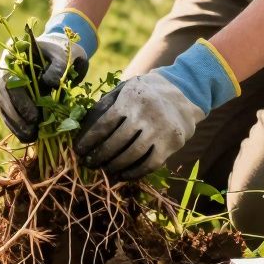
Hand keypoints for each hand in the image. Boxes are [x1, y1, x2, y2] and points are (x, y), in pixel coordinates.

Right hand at [0, 9, 97, 142]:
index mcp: (14, 53)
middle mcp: (4, 68)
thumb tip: (49, 82)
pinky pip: (7, 112)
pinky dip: (16, 125)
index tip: (34, 117)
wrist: (58, 53)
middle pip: (3, 96)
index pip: (10, 79)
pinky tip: (27, 136)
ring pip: (3, 106)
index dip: (20, 101)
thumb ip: (60, 65)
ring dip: (15, 124)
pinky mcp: (8, 96)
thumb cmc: (63, 53)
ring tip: (31, 137)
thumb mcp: (66, 54)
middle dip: (16, 116)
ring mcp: (4, 82)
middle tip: (32, 132)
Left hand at [76, 40, 239, 180]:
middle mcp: (145, 115)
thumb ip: (107, 103)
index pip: (104, 124)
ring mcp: (160, 130)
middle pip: (116, 142)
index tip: (78, 150)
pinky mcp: (171, 143)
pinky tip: (123, 175)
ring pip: (132, 155)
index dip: (89, 140)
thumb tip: (83, 124)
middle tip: (89, 164)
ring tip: (105, 170)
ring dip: (114, 166)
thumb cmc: (147, 92)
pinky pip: (149, 164)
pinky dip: (134, 173)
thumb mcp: (127, 88)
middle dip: (99, 156)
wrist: (185, 92)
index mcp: (130, 99)